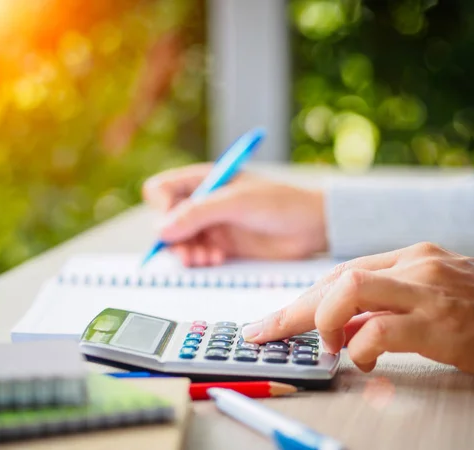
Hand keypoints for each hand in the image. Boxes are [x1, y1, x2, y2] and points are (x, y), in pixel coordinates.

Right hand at [142, 163, 326, 266]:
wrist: (312, 228)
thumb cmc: (281, 203)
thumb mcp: (236, 202)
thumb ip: (198, 213)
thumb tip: (161, 230)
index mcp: (203, 179)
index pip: (161, 190)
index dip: (162, 207)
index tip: (174, 223)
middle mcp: (202, 201)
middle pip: (166, 220)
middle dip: (174, 238)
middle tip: (190, 253)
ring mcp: (211, 224)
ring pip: (178, 241)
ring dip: (186, 253)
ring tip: (207, 259)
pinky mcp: (221, 245)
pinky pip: (196, 255)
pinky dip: (200, 260)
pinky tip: (218, 259)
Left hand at [241, 242, 473, 381]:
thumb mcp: (433, 295)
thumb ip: (388, 302)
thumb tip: (340, 324)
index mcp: (410, 256)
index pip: (339, 272)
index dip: (303, 298)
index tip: (275, 320)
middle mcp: (414, 263)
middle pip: (335, 279)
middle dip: (292, 310)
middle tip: (265, 334)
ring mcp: (427, 289)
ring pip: (348, 288)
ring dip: (322, 321)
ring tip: (323, 347)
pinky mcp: (441, 322)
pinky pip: (379, 329)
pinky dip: (358, 347)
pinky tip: (360, 360)